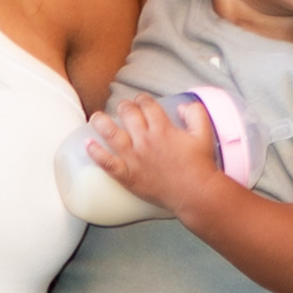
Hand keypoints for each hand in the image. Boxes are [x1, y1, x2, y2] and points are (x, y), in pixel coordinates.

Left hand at [83, 93, 220, 223]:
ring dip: (101, 123)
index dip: (142, 99)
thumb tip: (181, 106)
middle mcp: (145, 140)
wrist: (194, 193)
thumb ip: (195, 113)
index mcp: (162, 128)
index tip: (140, 101)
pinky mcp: (128, 176)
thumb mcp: (204, 133)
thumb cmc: (199, 165)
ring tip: (96, 118)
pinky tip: (88, 145)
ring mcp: (134, 158)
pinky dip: (96, 153)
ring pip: (111, 134)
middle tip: (123, 108)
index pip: (146, 105)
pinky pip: (107, 163)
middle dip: (124, 107)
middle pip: (127, 114)